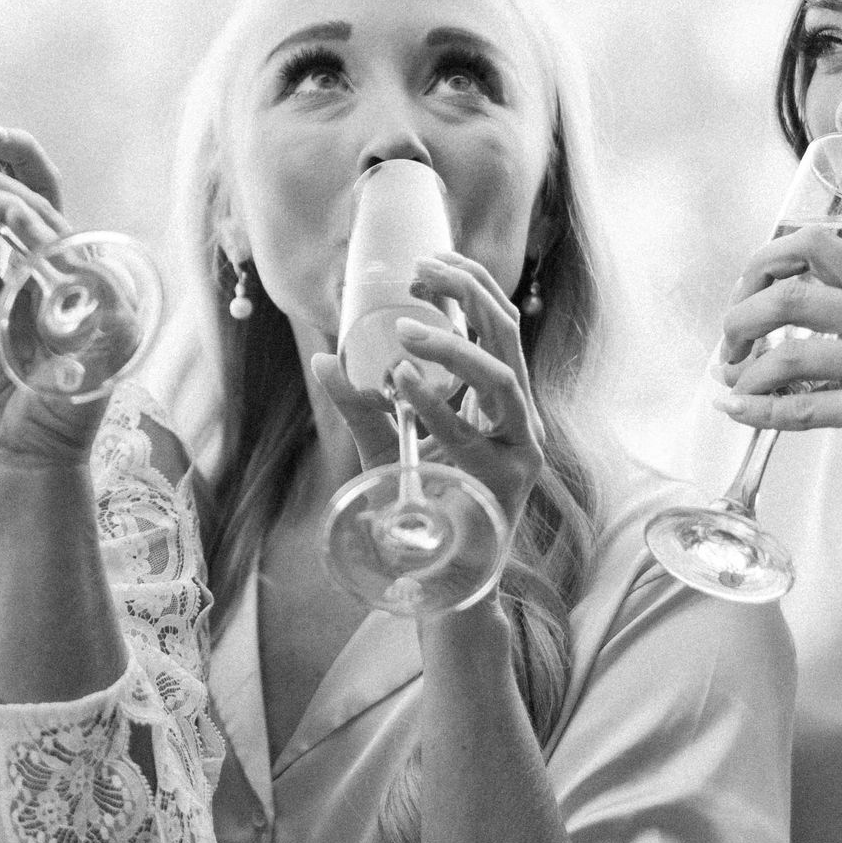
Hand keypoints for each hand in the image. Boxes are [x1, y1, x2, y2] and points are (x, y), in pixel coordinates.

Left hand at [0, 125, 107, 484]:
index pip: (38, 200)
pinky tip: (6, 224)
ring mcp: (93, 295)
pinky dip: (40, 241)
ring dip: (6, 202)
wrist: (12, 454)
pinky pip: (78, 266)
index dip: (14, 162)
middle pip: (47, 204)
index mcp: (45, 269)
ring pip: (57, 226)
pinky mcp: (109, 321)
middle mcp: (73, 274)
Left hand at [320, 251, 547, 551]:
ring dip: (450, 345)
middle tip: (420, 273)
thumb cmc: (422, 508)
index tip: (426, 261)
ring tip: (402, 328)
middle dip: (468, 292)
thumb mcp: (385, 445)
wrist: (445, 581)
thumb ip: (359, 405)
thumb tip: (324, 357)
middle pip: (508, 333)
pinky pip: (474, 433)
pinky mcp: (505, 480)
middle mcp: (516, 414)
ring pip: (501, 376)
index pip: (499, 321)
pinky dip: (435, 403)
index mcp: (500, 397)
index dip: (469, 283)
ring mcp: (517, 447)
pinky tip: (402, 383)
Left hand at [711, 222, 841, 503]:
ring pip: (788, 354)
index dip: (763, 264)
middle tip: (729, 349)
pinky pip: (801, 406)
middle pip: (789, 295)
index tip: (743, 296)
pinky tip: (738, 411)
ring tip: (734, 388)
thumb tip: (748, 323)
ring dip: (746, 374)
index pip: (814, 243)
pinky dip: (757, 410)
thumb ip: (841, 317)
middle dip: (739, 321)